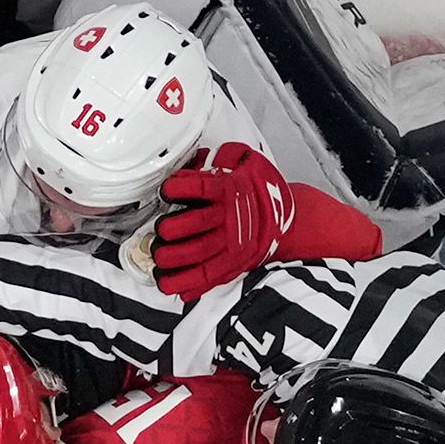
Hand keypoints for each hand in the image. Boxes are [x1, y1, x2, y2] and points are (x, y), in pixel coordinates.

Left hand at [153, 141, 296, 299]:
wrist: (286, 219)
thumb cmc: (257, 191)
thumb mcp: (246, 163)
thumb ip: (223, 158)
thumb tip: (200, 158)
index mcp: (229, 190)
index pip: (200, 188)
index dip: (178, 189)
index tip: (166, 190)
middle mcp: (229, 218)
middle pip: (196, 224)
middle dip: (171, 229)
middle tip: (160, 230)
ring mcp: (231, 244)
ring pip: (199, 255)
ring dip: (173, 260)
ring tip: (158, 263)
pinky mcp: (232, 264)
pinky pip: (209, 277)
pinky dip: (189, 284)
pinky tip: (170, 285)